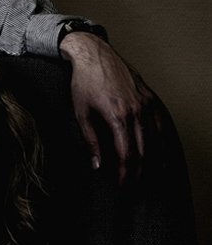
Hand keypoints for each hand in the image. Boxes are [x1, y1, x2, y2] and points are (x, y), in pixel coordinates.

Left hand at [60, 32, 163, 185]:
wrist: (95, 55)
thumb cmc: (84, 84)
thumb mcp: (80, 114)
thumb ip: (90, 141)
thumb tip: (98, 166)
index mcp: (118, 116)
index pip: (127, 155)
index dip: (127, 175)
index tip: (124, 188)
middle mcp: (137, 111)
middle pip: (145, 151)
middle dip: (141, 174)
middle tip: (135, 189)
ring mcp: (147, 103)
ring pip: (157, 139)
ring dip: (154, 162)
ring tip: (149, 178)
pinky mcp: (151, 98)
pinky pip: (161, 124)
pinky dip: (162, 142)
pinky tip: (160, 154)